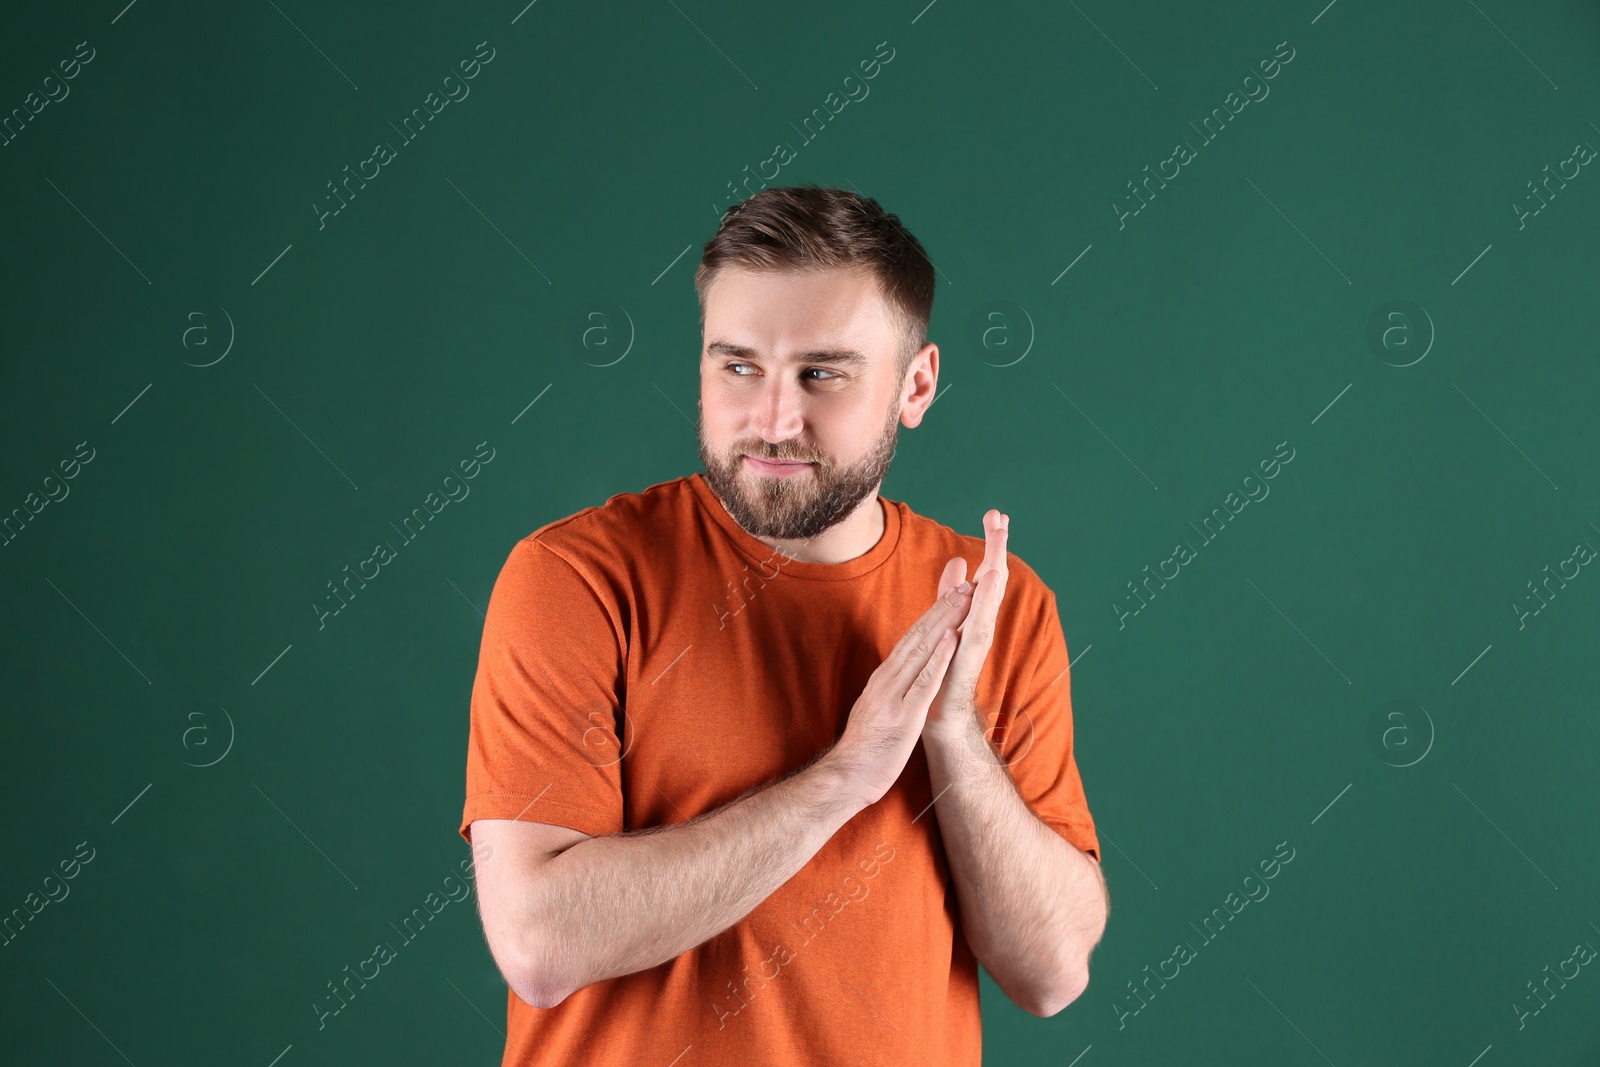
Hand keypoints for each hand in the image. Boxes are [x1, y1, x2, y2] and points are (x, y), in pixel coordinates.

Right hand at [827, 578, 976, 808]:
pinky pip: (924, 683)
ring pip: (922, 651)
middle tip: (964, 584)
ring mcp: (894, 696)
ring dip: (944, 623)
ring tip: (963, 599)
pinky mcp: (904, 716)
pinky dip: (939, 659)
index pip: (910, 639)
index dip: (933, 615)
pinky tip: (952, 640)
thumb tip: (901, 674)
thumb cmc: (864, 747)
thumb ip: (890, 689)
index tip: (952, 595)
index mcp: (883, 678)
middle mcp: (887, 680)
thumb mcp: (876, 708)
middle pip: (918, 637)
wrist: (845, 778)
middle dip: (942, 609)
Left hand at [924, 509, 1009, 746]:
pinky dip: (980, 611)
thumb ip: (951, 595)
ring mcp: (975, 646)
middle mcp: (979, 627)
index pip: (985, 574)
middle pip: (992, 582)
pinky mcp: (966, 666)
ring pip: (988, 604)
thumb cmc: (944, 675)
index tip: (995, 514)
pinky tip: (983, 589)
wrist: (941, 721)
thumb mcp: (946, 624)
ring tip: (997, 546)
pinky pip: (974, 634)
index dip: (991, 545)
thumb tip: (959, 561)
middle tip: (1001, 518)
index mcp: (972, 616)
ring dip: (993, 575)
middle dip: (997, 550)